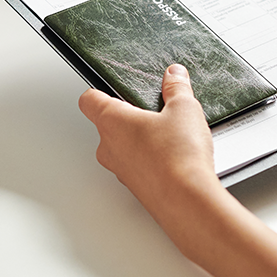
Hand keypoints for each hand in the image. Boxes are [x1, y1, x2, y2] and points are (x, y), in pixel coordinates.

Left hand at [79, 65, 221, 222]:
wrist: (187, 200)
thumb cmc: (177, 157)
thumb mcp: (184, 108)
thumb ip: (176, 87)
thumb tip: (174, 75)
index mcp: (111, 121)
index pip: (89, 100)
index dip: (98, 91)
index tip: (108, 88)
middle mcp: (109, 147)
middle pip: (108, 124)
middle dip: (129, 116)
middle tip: (153, 112)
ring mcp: (120, 170)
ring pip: (122, 148)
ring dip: (140, 140)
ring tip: (170, 136)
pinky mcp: (135, 187)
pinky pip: (136, 167)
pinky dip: (150, 160)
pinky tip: (175, 157)